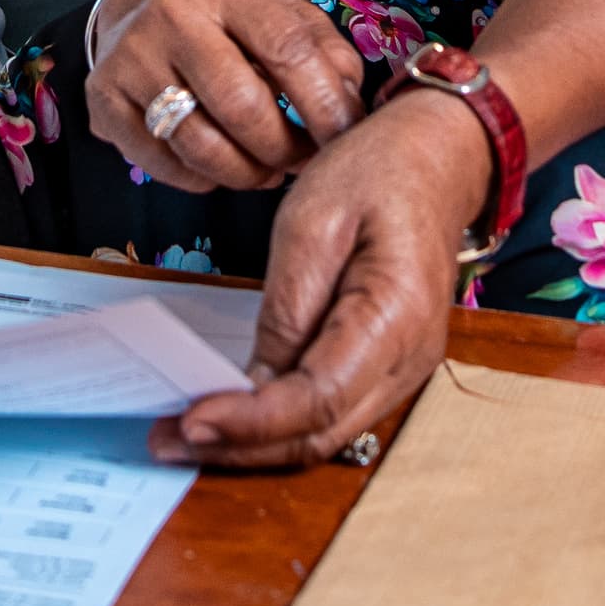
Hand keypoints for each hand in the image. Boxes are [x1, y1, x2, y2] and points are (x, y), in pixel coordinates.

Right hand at [87, 0, 364, 192]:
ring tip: (268, 171)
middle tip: (302, 163)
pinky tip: (222, 167)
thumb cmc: (235, 23)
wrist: (151, 4)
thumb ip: (327, 55)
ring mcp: (131, 56)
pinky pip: (162, 163)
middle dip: (284, 149)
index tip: (344, 138)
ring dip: (247, 173)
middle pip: (242, 105)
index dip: (324, 104)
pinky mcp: (103, 97)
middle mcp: (172, 13)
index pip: (287, 49)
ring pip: (200, 144)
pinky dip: (202, 178)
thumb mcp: (286, 17)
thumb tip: (348, 110)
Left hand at [154, 89, 482, 468]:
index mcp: (396, 317)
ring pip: (324, 435)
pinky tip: (231, 413)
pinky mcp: (386, 367)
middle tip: (166, 439)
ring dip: (254, 444)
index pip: (317, 398)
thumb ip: (287, 305)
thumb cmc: (380, 172)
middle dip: (240, 447)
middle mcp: (410, 361)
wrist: (438, 158)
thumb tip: (255, 380)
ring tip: (182, 433)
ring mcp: (403, 370)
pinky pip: (330, 412)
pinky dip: (278, 423)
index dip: (252, 421)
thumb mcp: (314, 219)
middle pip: (319, 434)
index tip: (191, 420)